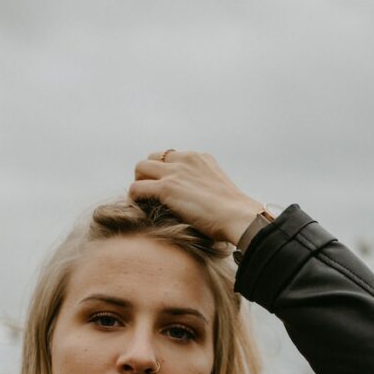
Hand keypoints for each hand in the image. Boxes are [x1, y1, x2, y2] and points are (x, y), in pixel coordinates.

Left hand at [128, 150, 264, 244]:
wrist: (239, 217)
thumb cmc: (234, 214)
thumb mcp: (219, 191)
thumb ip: (205, 188)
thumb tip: (199, 203)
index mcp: (200, 158)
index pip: (171, 156)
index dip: (163, 172)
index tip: (164, 188)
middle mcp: (186, 160)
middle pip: (152, 157)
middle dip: (148, 174)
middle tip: (149, 194)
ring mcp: (175, 172)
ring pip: (140, 168)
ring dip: (139, 183)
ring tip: (143, 200)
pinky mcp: (167, 188)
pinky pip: (136, 188)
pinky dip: (134, 198)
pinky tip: (139, 209)